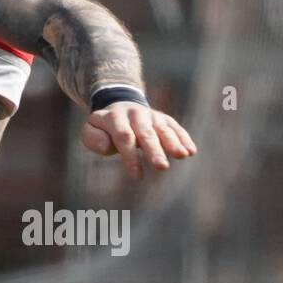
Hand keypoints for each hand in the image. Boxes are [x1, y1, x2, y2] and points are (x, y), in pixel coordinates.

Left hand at [79, 105, 196, 177]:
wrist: (121, 106)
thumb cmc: (105, 128)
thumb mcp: (91, 130)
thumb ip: (93, 138)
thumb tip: (105, 146)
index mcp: (115, 117)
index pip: (124, 137)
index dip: (130, 157)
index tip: (137, 176)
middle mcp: (135, 114)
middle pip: (146, 133)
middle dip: (154, 151)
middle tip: (161, 167)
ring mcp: (152, 116)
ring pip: (163, 129)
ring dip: (173, 142)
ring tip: (182, 155)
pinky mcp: (165, 120)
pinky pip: (176, 128)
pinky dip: (184, 138)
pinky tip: (191, 151)